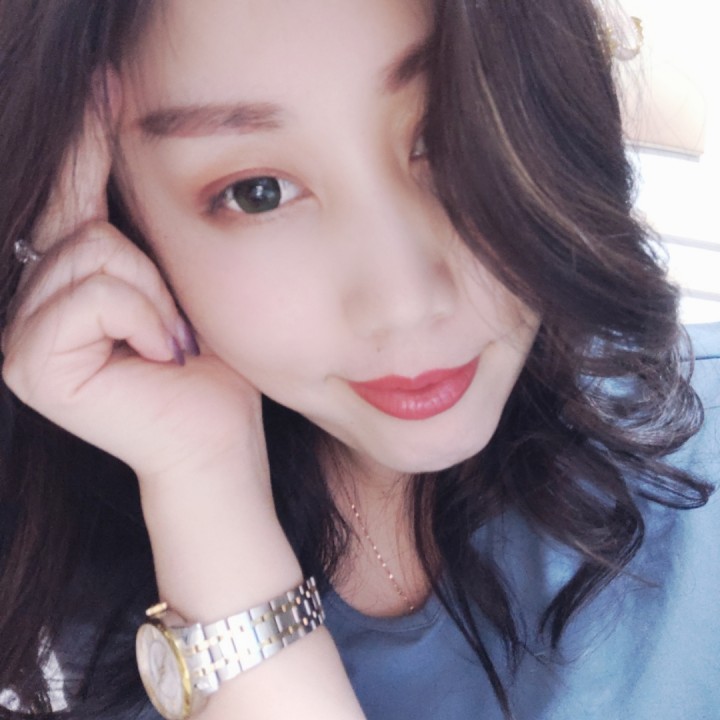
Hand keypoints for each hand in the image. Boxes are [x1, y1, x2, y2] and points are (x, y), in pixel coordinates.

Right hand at [2, 78, 268, 487]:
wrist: (216, 436)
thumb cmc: (206, 364)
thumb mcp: (174, 279)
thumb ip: (135, 228)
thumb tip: (126, 135)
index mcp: (63, 284)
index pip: (68, 196)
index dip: (85, 143)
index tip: (106, 82)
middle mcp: (28, 304)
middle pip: (83, 223)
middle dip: (149, 270)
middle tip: (173, 327)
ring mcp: (19, 336)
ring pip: (91, 251)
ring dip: (152, 298)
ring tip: (166, 344)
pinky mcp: (28, 363)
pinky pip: (95, 293)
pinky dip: (143, 318)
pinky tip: (155, 356)